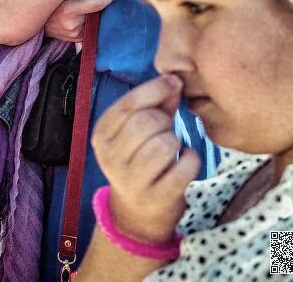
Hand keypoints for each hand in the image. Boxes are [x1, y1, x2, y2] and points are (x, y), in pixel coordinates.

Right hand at [43, 0, 118, 41]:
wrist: (33, 22)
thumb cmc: (46, 4)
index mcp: (69, 10)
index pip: (96, 4)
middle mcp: (73, 25)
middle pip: (94, 11)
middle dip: (92, 4)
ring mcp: (74, 34)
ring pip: (91, 20)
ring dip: (87, 14)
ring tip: (73, 9)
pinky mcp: (75, 40)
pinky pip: (87, 27)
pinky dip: (84, 21)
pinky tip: (74, 18)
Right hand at [92, 75, 197, 245]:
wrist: (137, 212)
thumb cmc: (140, 160)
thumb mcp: (138, 131)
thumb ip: (155, 105)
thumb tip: (174, 80)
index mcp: (101, 135)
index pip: (128, 104)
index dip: (154, 89)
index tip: (174, 82)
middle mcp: (110, 157)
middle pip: (147, 122)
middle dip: (165, 121)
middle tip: (167, 130)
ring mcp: (131, 180)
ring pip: (165, 144)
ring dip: (176, 142)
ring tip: (172, 149)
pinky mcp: (156, 197)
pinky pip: (183, 167)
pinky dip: (191, 160)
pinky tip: (184, 162)